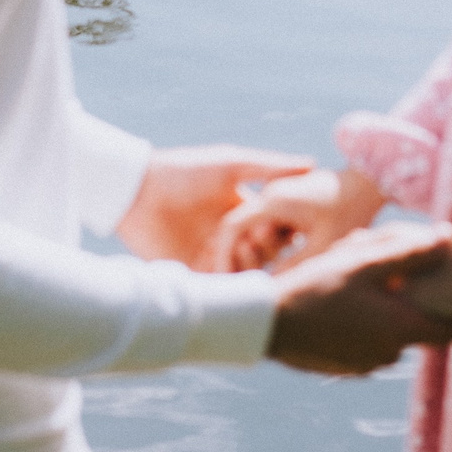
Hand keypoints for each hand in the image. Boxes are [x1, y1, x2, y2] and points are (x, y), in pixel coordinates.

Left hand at [117, 144, 314, 270]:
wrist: (137, 189)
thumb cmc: (185, 170)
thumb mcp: (231, 164)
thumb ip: (269, 166)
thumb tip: (313, 164)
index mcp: (243, 212)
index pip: (275, 229)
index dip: (284, 232)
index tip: (290, 230)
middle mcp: (231, 237)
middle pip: (263, 255)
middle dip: (268, 253)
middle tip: (265, 246)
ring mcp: (212, 256)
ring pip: (243, 274)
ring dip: (250, 271)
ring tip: (251, 265)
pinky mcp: (192, 272)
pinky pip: (218, 287)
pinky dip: (228, 287)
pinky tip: (234, 284)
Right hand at [213, 165, 385, 270]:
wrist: (371, 181)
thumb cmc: (351, 211)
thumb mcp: (324, 245)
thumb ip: (293, 268)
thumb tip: (268, 293)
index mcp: (274, 201)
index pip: (232, 227)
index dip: (223, 255)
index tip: (224, 281)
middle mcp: (271, 196)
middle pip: (240, 230)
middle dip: (237, 257)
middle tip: (242, 286)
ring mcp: (280, 199)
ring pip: (255, 230)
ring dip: (254, 254)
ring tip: (259, 281)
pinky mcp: (290, 205)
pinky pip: (270, 228)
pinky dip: (268, 248)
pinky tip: (275, 270)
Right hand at [266, 224, 451, 375]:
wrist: (268, 325)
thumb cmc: (317, 287)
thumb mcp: (363, 262)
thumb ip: (410, 251)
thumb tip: (451, 236)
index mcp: (399, 329)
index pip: (451, 330)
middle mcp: (388, 354)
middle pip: (418, 332)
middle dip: (420, 309)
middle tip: (414, 285)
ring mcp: (365, 365)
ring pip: (391, 338)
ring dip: (390, 319)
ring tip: (374, 292)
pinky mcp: (345, 368)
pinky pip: (368, 346)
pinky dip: (369, 330)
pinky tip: (349, 307)